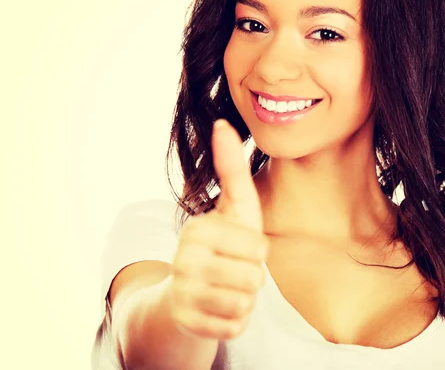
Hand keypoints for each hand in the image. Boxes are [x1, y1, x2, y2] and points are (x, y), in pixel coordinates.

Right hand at [166, 119, 268, 339]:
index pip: (258, 249)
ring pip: (244, 304)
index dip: (258, 252)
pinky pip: (235, 327)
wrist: (185, 292)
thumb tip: (223, 122)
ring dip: (244, 299)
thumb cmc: (221, 243)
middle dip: (252, 278)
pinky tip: (219, 307)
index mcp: (198, 229)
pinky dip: (235, 320)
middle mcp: (183, 260)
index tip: (240, 247)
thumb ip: (231, 168)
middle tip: (234, 271)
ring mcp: (182, 293)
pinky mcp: (186, 322)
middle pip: (253, 279)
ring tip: (227, 287)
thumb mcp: (233, 207)